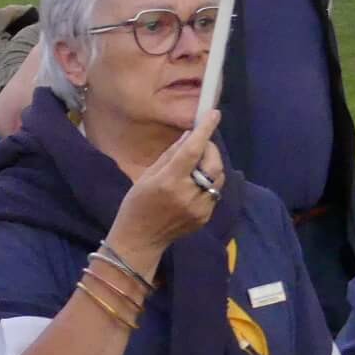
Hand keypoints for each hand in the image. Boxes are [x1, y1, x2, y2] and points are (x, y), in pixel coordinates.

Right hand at [108, 110, 224, 270]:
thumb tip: (189, 136)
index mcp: (169, 182)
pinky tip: (193, 185)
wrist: (139, 240)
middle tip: (201, 144)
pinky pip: (214, 192)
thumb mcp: (146, 176)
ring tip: (197, 165)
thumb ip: (170, 156)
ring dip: (211, 166)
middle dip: (210, 149)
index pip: (192, 151)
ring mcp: (199, 207)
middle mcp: (188, 194)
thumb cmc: (136, 205)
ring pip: (218, 178)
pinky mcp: (205, 216)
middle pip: (212, 164)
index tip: (214, 114)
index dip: (205, 130)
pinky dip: (208, 183)